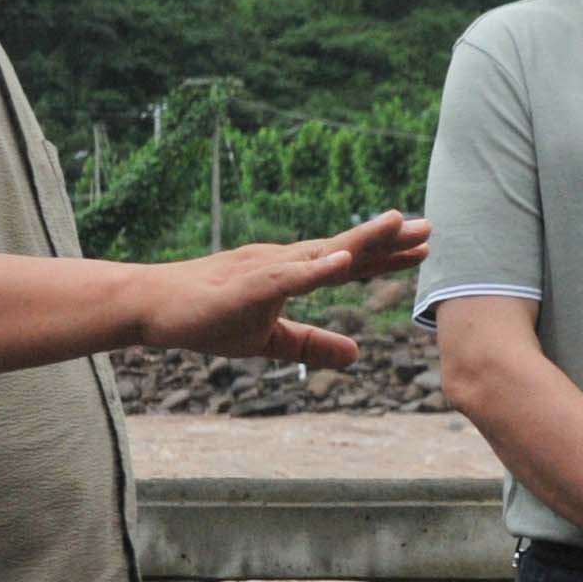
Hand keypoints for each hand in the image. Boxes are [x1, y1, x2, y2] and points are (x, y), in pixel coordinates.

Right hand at [133, 213, 430, 365]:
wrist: (152, 309)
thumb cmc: (206, 319)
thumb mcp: (269, 342)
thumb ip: (312, 345)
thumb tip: (358, 357)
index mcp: (290, 274)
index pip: (346, 264)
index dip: (386, 257)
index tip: (424, 247)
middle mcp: (283, 262)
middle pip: (343, 250)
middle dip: (387, 241)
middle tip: (430, 227)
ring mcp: (265, 269)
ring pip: (320, 252)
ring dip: (359, 240)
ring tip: (396, 225)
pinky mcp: (245, 284)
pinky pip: (285, 276)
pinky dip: (314, 268)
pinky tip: (342, 261)